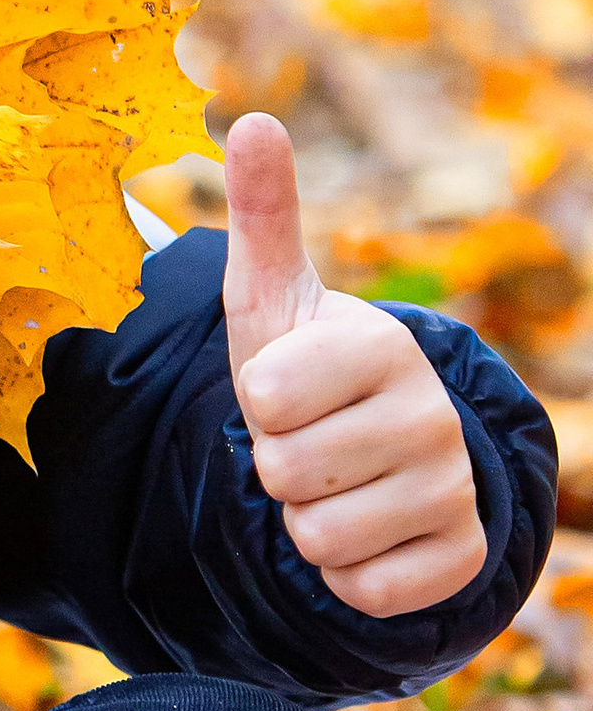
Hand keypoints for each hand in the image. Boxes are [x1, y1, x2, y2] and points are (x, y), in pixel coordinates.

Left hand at [222, 114, 485, 618]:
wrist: (370, 453)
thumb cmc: (306, 369)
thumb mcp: (272, 300)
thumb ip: (262, 216)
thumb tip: (252, 120)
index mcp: (381, 345)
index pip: (265, 398)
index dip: (257, 402)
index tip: (286, 389)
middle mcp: (431, 415)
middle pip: (285, 473)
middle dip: (277, 465)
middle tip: (308, 442)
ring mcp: (453, 489)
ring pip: (317, 537)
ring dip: (307, 520)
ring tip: (334, 483)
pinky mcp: (459, 559)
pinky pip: (361, 590)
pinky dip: (347, 572)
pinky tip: (367, 532)